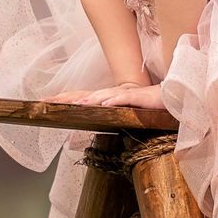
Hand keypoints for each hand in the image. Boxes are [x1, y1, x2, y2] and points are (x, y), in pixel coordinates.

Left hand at [43, 84, 164, 108]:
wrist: (172, 97)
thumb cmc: (147, 107)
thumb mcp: (125, 113)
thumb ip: (111, 116)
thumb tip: (94, 123)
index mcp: (108, 98)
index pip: (81, 98)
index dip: (64, 99)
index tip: (45, 102)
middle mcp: (113, 94)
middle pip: (85, 95)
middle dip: (66, 98)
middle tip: (47, 102)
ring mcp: (126, 94)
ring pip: (103, 96)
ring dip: (89, 100)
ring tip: (74, 105)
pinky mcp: (139, 97)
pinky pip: (125, 98)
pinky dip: (114, 100)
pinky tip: (104, 103)